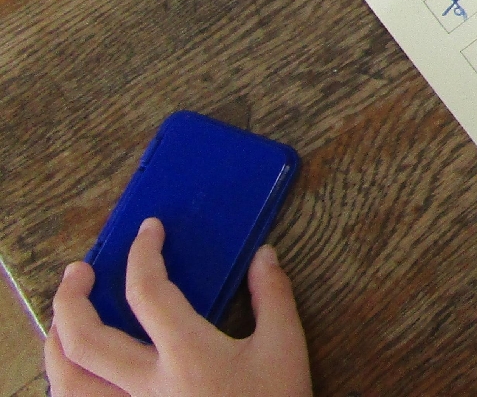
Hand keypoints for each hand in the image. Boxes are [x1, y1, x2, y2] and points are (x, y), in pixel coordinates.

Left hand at [47, 219, 310, 396]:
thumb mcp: (285, 346)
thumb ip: (273, 296)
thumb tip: (262, 255)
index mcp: (188, 354)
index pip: (148, 293)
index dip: (144, 254)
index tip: (149, 231)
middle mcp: (148, 384)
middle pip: (85, 340)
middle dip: (72, 299)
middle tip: (79, 271)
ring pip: (68, 382)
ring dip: (55, 343)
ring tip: (62, 318)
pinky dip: (67, 382)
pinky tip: (76, 367)